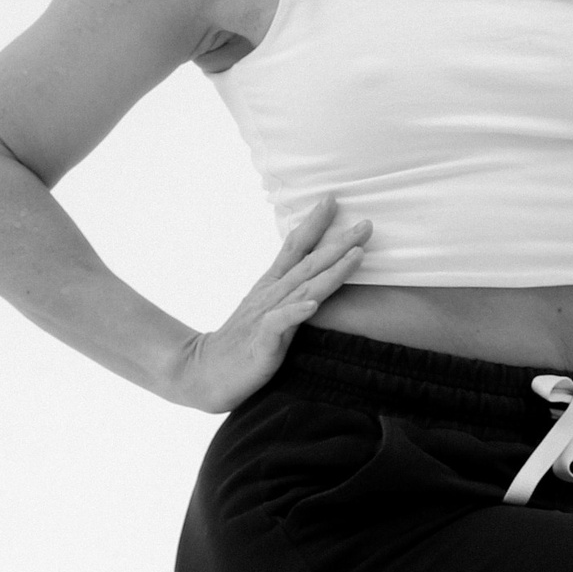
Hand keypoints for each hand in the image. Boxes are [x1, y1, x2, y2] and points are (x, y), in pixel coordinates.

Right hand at [164, 196, 371, 413]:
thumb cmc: (242, 343)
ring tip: (356, 255)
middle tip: (366, 224)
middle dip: (339, 242)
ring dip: (331, 271)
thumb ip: (288, 290)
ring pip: (304, 288)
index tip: (332, 199)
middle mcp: (271, 295)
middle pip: (309, 263)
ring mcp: (266, 316)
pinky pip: (280, 324)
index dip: (315, 223)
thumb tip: (314, 276)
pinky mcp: (262, 342)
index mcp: (272, 285)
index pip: (295, 247)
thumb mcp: (265, 309)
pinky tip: (313, 305)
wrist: (205, 372)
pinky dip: (297, 312)